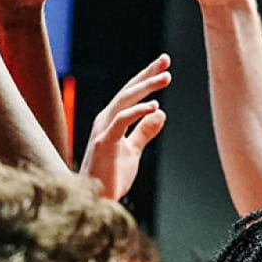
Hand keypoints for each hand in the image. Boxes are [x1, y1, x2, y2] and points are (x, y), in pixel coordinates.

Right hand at [80, 55, 170, 200]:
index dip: (146, 78)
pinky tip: (154, 105)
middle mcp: (105, 120)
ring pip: (124, 101)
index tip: (164, 65)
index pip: (130, 94)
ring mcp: (102, 130)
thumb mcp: (132, 151)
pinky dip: (137, 111)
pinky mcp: (103, 143)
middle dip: (146, 74)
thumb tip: (160, 113)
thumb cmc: (111, 177)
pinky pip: (121, 121)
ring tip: (165, 77)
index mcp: (111, 121)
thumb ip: (144, 132)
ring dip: (145, 87)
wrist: (96, 202)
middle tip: (165, 60)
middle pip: (127, 91)